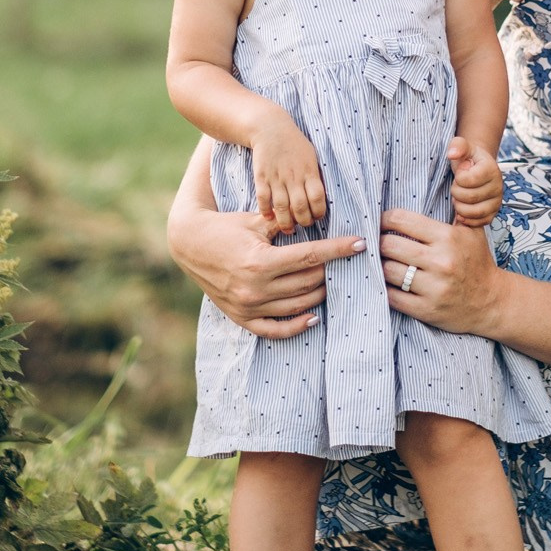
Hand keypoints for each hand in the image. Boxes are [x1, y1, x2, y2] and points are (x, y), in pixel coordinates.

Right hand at [170, 205, 362, 337]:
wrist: (189, 244)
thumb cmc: (226, 227)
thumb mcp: (256, 221)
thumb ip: (285, 226)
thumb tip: (317, 221)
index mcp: (261, 262)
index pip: (311, 257)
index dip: (338, 250)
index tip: (360, 244)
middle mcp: (256, 288)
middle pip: (308, 282)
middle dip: (332, 270)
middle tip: (348, 261)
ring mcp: (249, 306)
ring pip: (298, 305)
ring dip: (320, 293)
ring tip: (335, 282)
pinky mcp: (242, 317)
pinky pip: (274, 329)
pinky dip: (296, 326)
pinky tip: (314, 317)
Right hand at [251, 111, 326, 231]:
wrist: (271, 128)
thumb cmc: (295, 144)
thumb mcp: (312, 156)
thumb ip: (315, 177)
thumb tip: (320, 198)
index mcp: (309, 171)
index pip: (318, 198)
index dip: (319, 212)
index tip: (317, 217)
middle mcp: (293, 176)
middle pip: (300, 207)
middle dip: (303, 221)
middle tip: (303, 225)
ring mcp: (276, 178)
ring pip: (281, 207)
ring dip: (285, 222)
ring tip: (287, 228)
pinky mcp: (261, 177)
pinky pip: (263, 199)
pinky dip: (266, 211)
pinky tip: (269, 217)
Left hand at [380, 208, 506, 334]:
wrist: (491, 301)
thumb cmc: (476, 261)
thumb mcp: (470, 230)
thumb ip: (453, 208)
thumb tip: (431, 187)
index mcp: (448, 237)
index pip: (401, 220)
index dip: (385, 219)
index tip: (382, 223)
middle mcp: (440, 261)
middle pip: (389, 245)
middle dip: (380, 243)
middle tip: (378, 243)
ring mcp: (433, 287)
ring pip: (387, 271)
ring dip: (381, 266)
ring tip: (383, 262)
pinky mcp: (427, 310)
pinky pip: (392, 296)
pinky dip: (386, 289)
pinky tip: (389, 282)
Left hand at [447, 136, 503, 227]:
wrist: (477, 169)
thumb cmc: (468, 158)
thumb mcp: (463, 147)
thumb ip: (458, 145)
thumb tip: (452, 153)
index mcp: (491, 169)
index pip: (467, 180)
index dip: (458, 179)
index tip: (459, 174)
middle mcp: (498, 187)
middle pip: (469, 197)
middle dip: (456, 192)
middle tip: (456, 187)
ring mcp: (496, 202)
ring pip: (472, 212)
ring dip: (459, 206)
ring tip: (458, 197)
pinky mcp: (492, 215)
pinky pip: (477, 223)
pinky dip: (465, 218)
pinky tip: (461, 209)